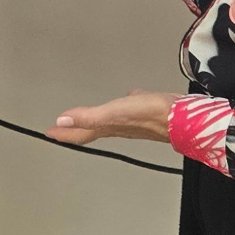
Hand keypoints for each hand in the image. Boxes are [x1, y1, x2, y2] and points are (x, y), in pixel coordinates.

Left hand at [51, 89, 178, 145]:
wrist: (184, 117)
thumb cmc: (151, 115)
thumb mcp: (114, 113)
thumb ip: (87, 118)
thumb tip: (62, 122)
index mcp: (108, 127)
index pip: (80, 133)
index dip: (64, 134)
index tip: (49, 134)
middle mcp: (119, 127)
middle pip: (91, 130)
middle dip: (76, 130)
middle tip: (62, 130)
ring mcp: (133, 121)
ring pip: (108, 123)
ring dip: (95, 122)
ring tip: (87, 119)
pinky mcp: (146, 113)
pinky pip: (126, 111)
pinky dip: (120, 108)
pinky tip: (125, 101)